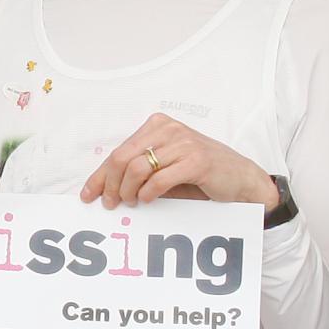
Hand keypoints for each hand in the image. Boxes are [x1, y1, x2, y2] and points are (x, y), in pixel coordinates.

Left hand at [82, 113, 275, 208]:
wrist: (239, 177)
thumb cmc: (199, 173)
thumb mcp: (165, 166)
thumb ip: (139, 170)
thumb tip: (105, 188)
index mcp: (157, 125)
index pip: (119, 151)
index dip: (100, 175)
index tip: (88, 195)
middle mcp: (168, 129)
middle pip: (122, 158)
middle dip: (111, 185)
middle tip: (111, 204)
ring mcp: (183, 143)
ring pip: (138, 168)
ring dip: (128, 191)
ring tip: (131, 202)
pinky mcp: (196, 160)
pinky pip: (159, 179)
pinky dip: (148, 193)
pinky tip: (147, 200)